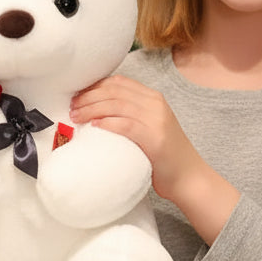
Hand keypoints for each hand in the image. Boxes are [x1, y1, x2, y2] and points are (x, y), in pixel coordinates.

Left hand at [70, 76, 237, 243]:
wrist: (189, 178)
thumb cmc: (164, 157)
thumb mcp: (149, 127)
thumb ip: (130, 116)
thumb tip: (97, 114)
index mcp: (154, 98)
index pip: (119, 82)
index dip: (95, 85)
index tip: (78, 95)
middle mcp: (156, 104)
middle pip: (114, 91)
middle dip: (88, 96)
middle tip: (72, 107)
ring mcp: (157, 119)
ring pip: (117, 104)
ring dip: (91, 109)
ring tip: (76, 117)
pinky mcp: (155, 138)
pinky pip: (125, 124)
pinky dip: (107, 123)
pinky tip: (93, 126)